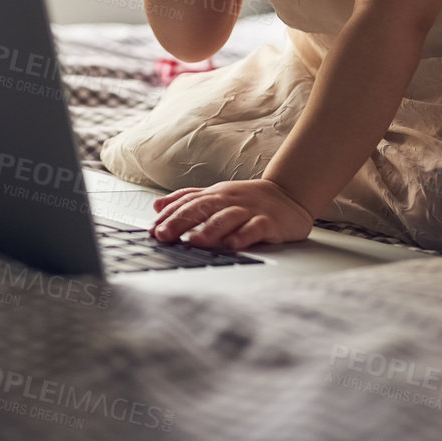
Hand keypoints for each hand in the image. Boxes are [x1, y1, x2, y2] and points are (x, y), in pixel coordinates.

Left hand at [149, 178, 313, 251]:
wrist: (288, 196)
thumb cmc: (248, 199)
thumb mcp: (216, 196)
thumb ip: (187, 199)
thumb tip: (157, 206)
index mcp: (215, 195)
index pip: (188, 204)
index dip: (169, 216)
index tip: (152, 230)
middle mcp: (230, 201)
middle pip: (202, 208)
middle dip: (181, 221)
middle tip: (164, 235)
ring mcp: (250, 210)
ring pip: (227, 218)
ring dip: (210, 229)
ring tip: (194, 241)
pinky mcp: (269, 222)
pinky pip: (255, 228)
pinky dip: (243, 235)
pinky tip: (232, 245)